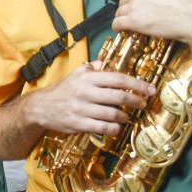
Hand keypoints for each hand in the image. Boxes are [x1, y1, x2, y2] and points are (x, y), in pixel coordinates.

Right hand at [27, 60, 155, 136]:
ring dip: (124, 116)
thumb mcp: (75, 74)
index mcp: (87, 78)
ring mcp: (82, 109)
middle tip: (143, 104)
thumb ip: (91, 68)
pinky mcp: (78, 123)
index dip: (137, 84)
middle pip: (119, 97)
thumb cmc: (62, 90)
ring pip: (112, 114)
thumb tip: (105, 62)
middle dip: (136, 101)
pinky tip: (116, 127)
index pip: (118, 79)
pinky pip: (102, 127)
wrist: (41, 107)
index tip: (150, 88)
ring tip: (127, 116)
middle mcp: (85, 92)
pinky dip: (114, 128)